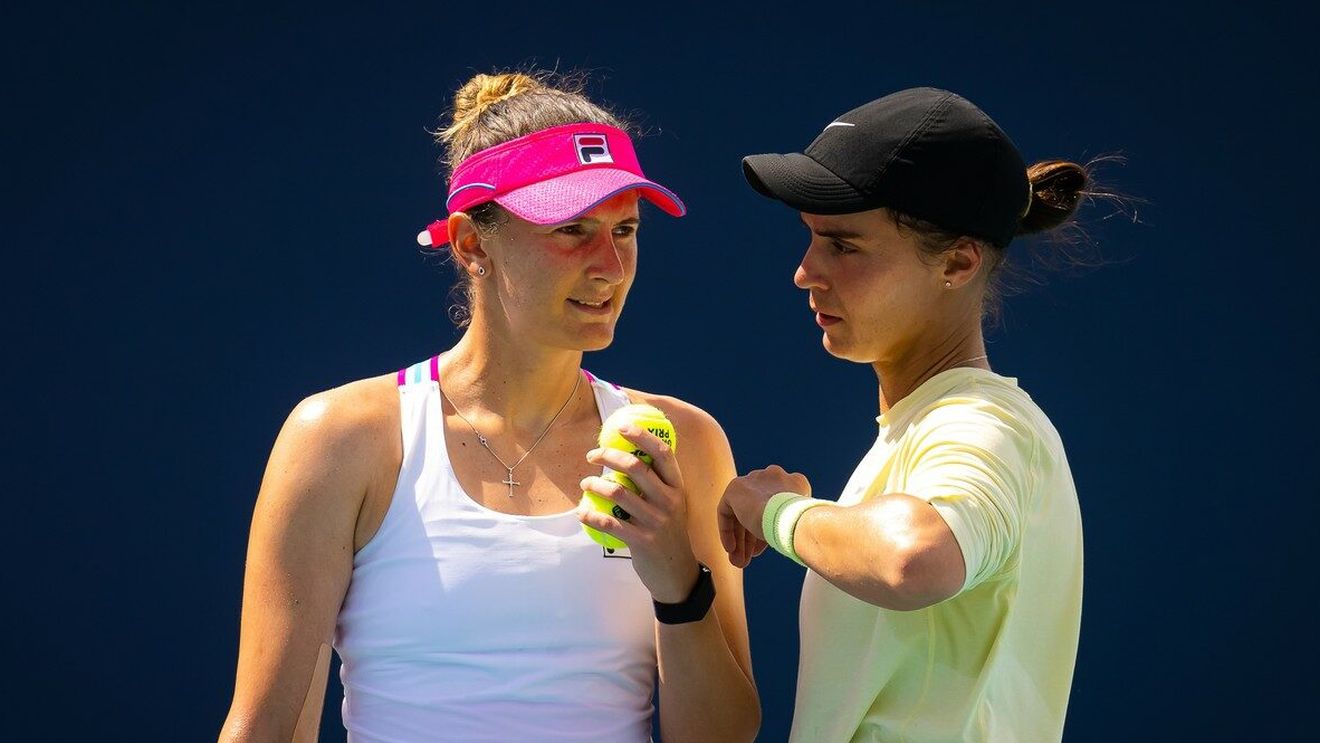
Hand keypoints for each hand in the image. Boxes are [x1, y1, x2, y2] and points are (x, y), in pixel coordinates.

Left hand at [578, 423, 698, 603]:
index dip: (642, 436)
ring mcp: (656, 522)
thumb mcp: (672, 506)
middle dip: (609, 456)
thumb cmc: (668, 532)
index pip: (662, 454)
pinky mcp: (642, 542)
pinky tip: (581, 513)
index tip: (623, 426)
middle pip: (636, 468)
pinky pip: (610, 523)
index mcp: (677, 488)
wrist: (677, 574)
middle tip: (592, 456)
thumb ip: (656, 485)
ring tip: (585, 483)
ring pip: (618, 493)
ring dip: (594, 484)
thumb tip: (626, 457)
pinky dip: (591, 516)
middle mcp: (669, 502)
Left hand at [717, 465, 810, 567]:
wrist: (791, 518)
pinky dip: (728, 531)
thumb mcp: (797, 525)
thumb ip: (784, 525)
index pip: (776, 506)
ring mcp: (754, 480)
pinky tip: (731, 549)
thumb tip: (771, 540)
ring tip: (739, 561)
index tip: (766, 547)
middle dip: (752, 537)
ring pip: (742, 513)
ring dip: (740, 540)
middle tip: (748, 558)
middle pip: (757, 509)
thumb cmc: (800, 528)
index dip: (768, 529)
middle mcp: (774, 476)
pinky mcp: (737, 488)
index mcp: (793, 483)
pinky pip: (727, 511)